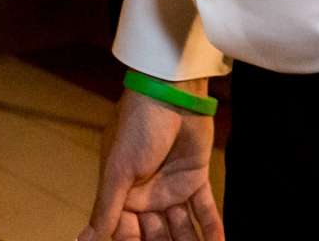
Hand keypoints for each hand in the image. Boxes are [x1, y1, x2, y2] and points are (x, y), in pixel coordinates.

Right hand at [80, 85, 221, 240]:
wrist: (170, 92)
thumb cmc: (137, 126)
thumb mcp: (118, 170)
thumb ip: (106, 208)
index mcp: (123, 194)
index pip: (126, 233)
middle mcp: (146, 194)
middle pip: (156, 235)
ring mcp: (172, 187)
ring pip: (182, 227)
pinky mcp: (195, 178)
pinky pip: (204, 210)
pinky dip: (212, 229)